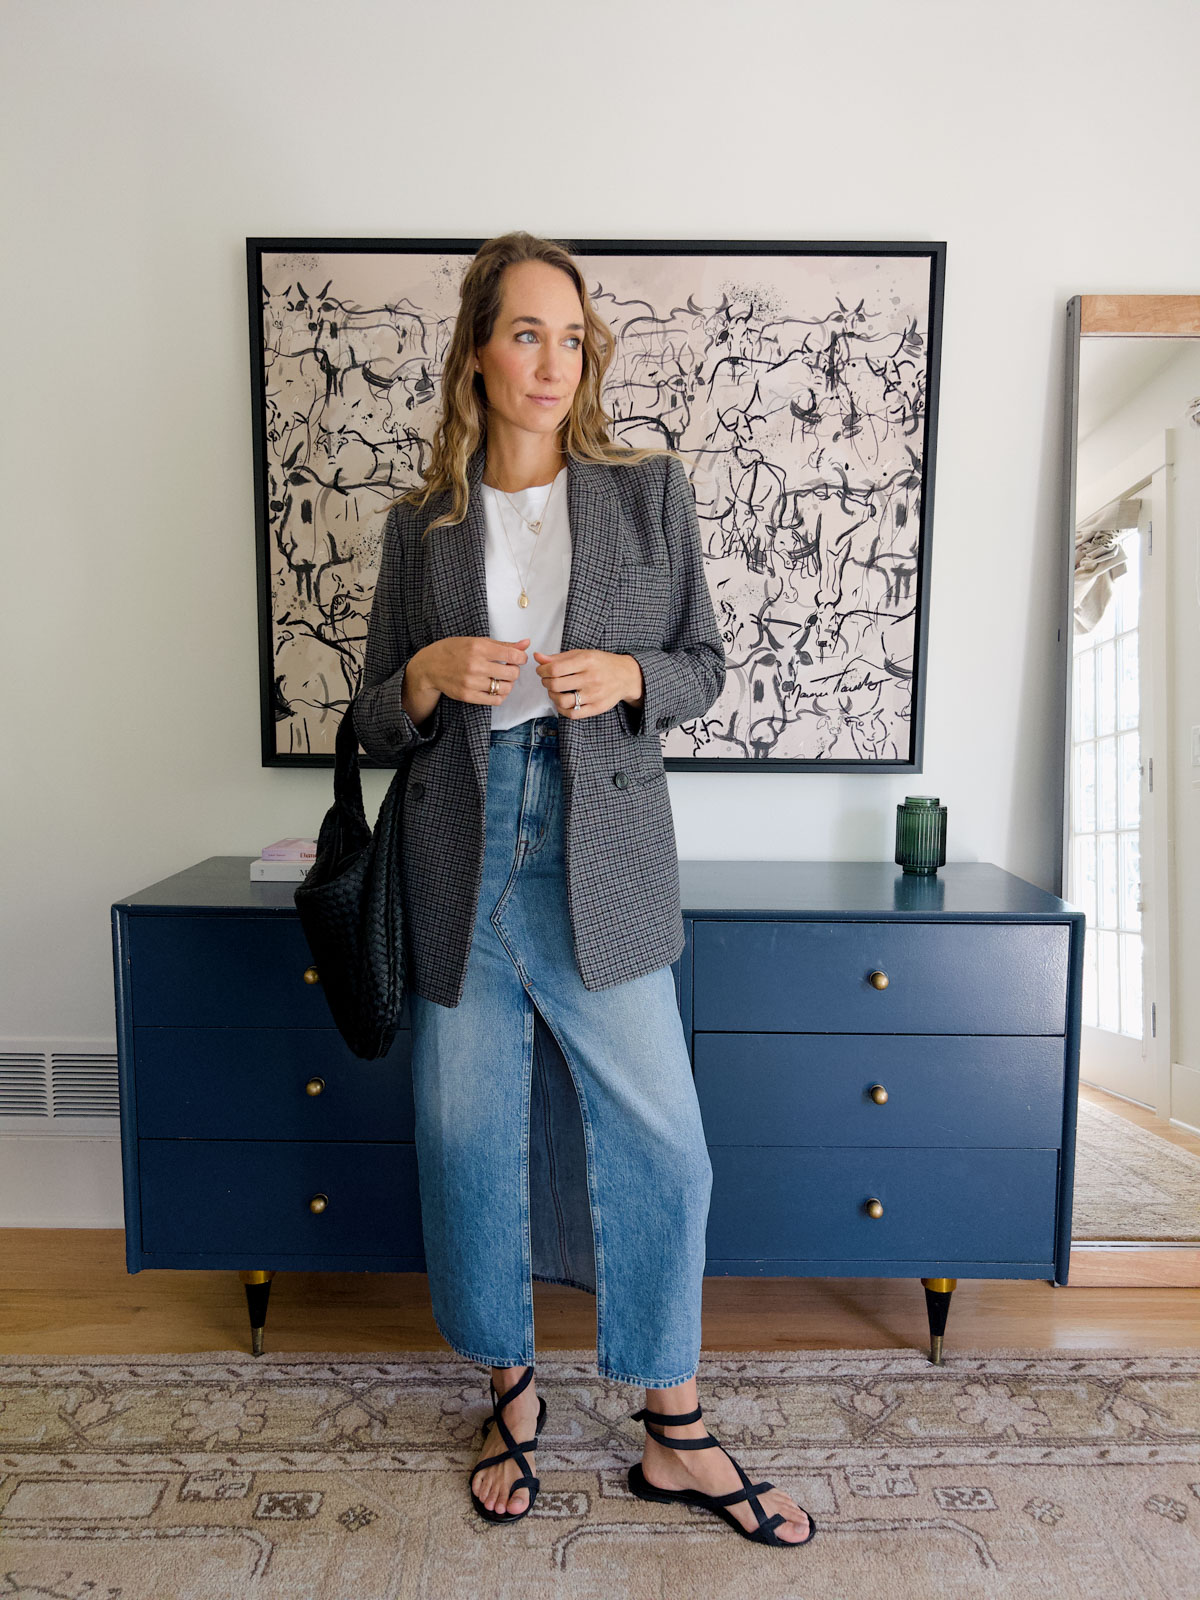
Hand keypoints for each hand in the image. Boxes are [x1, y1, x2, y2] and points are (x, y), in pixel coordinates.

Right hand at [411, 635, 530, 706]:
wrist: (429, 666)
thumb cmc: (453, 650)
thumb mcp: (476, 641)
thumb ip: (503, 644)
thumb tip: (526, 643)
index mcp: (479, 648)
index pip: (513, 656)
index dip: (521, 658)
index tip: (518, 659)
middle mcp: (475, 665)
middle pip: (512, 673)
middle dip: (514, 671)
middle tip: (508, 669)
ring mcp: (471, 682)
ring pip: (505, 688)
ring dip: (508, 685)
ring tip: (501, 679)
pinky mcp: (467, 696)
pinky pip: (495, 700)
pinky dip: (500, 696)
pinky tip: (495, 689)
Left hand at [533, 648, 643, 718]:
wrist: (626, 676)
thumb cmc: (602, 664)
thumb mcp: (582, 654)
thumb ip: (559, 657)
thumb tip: (538, 658)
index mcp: (587, 661)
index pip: (555, 669)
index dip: (542, 671)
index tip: (542, 671)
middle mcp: (591, 678)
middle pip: (556, 685)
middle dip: (546, 682)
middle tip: (547, 680)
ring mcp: (594, 695)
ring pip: (562, 701)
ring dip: (552, 696)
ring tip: (554, 691)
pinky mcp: (597, 708)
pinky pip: (573, 714)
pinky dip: (562, 710)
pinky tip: (563, 703)